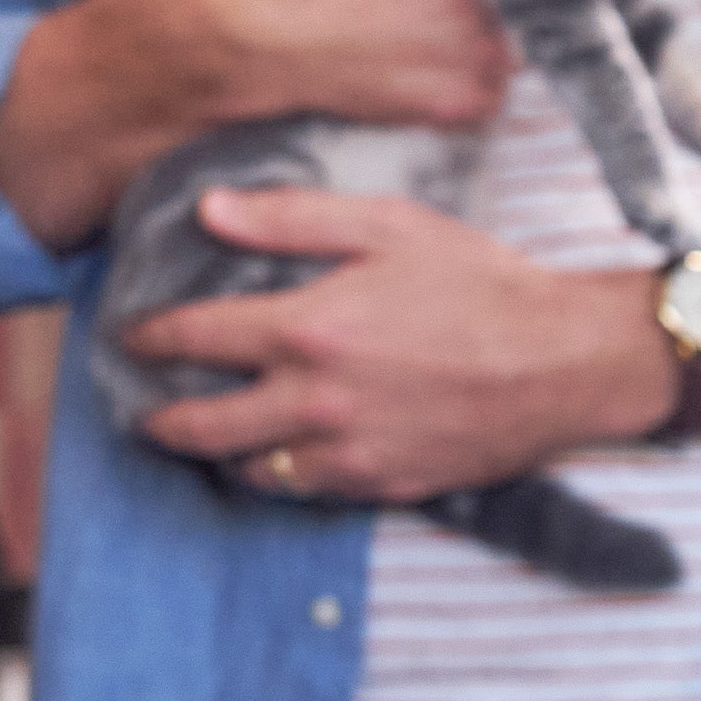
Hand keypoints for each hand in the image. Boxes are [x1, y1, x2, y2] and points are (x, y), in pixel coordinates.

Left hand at [122, 188, 673, 502]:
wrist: (566, 360)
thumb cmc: (485, 283)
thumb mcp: (390, 226)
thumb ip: (293, 217)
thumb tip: (209, 209)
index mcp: (306, 328)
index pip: (192, 338)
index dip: (149, 336)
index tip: (135, 335)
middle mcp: (313, 400)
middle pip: (198, 425)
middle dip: (158, 416)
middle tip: (147, 407)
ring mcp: (346, 451)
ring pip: (247, 468)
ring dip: (219, 451)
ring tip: (213, 434)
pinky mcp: (381, 485)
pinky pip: (305, 491)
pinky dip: (282, 474)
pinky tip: (283, 454)